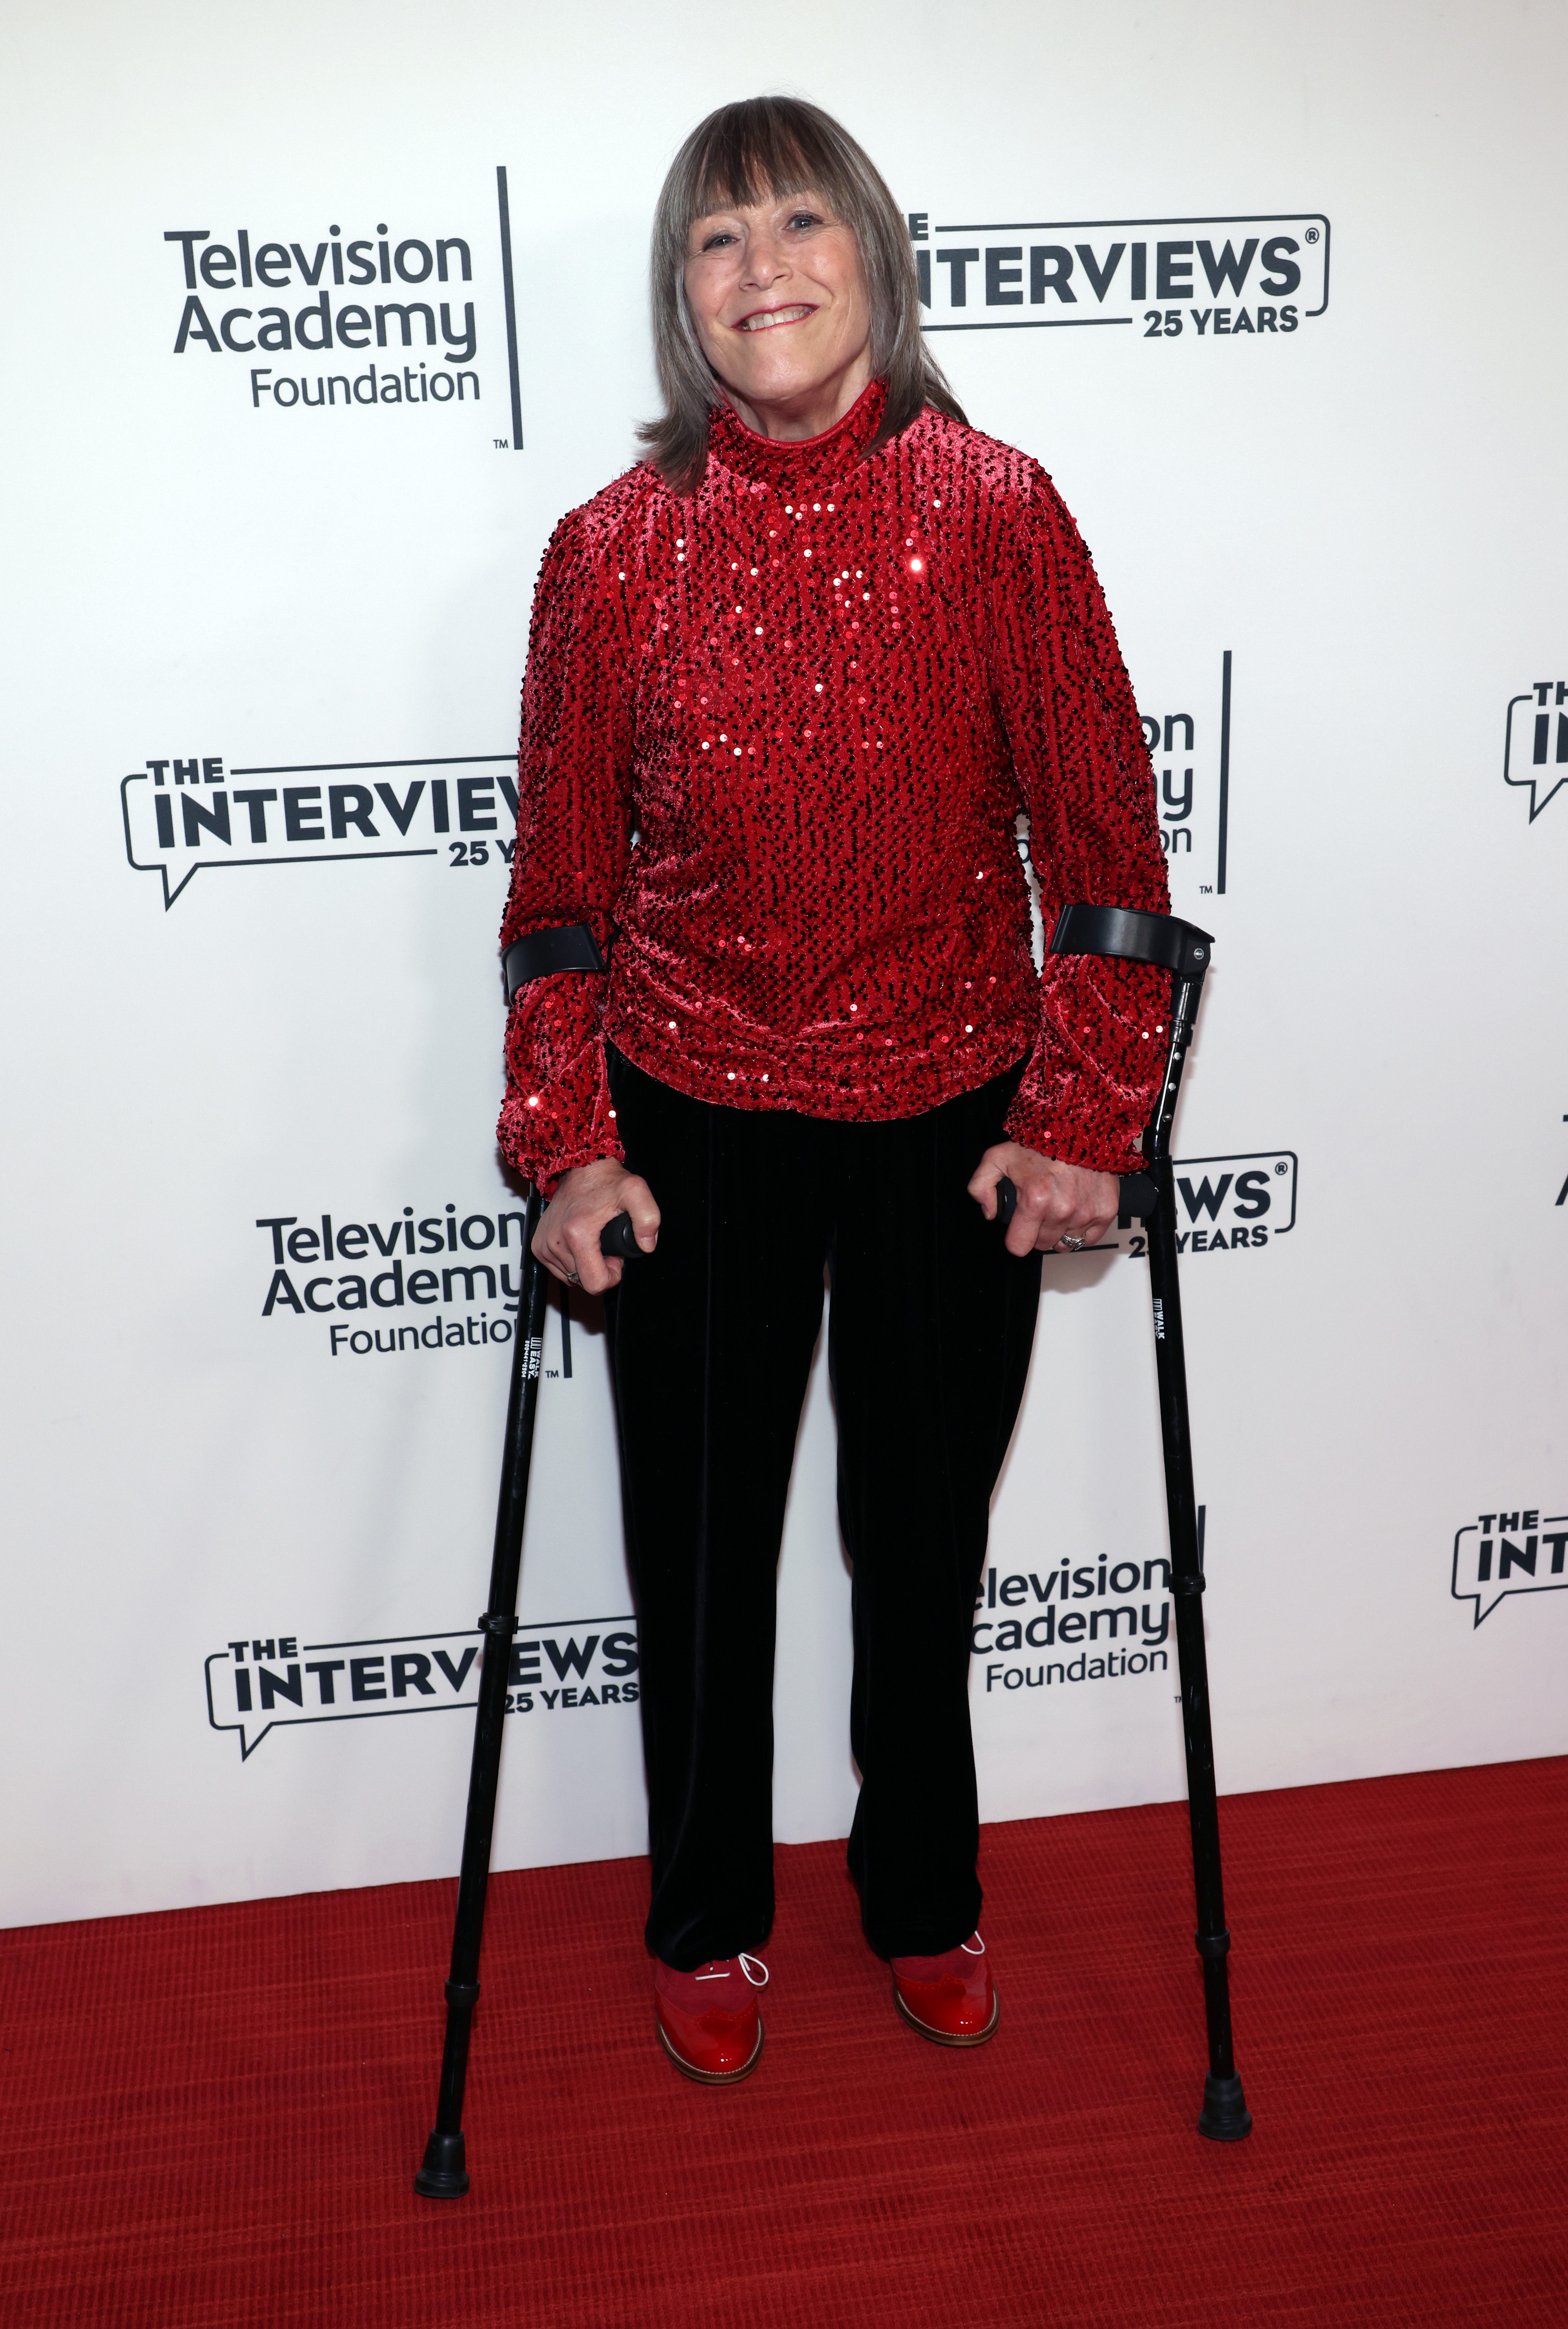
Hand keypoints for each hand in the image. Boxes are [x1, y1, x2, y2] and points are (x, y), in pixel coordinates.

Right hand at [533, 1159, 659, 1294]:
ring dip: (585, 1264)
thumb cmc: (606, 1180)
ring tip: (594, 1240)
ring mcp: (544, 1245)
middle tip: (606, 1244)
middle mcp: (555, 1242)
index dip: (611, 1275)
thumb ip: (648, 1219)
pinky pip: (558, 1268)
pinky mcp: (538, 1245)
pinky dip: (571, 1260)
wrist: (580, 1165)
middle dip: (599, 1268)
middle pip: (583, 1281)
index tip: (615, 1257)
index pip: (595, 1283)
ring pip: (571, 1276)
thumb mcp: (636, 1192)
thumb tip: (646, 1245)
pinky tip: (580, 1241)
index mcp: (577, 1235)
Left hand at [968, 1141, 1118, 1256]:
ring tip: (1058, 1208)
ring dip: (1059, 1231)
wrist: (1080, 1125)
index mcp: (1035, 1201)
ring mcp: (1086, 1213)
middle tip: (1040, 1210)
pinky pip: (1089, 1239)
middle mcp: (1062, 1210)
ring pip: (1065, 1244)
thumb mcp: (997, 1157)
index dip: (1016, 1238)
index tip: (1019, 1228)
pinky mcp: (1106, 1211)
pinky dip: (1081, 1230)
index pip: (1019, 1246)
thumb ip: (980, 1186)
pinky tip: (1075, 1211)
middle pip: (1042, 1245)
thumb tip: (989, 1213)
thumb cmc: (1041, 1140)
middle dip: (1037, 1232)